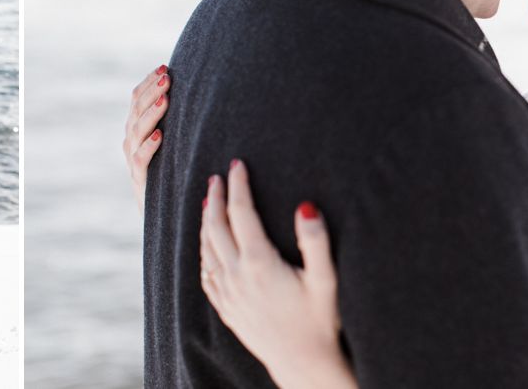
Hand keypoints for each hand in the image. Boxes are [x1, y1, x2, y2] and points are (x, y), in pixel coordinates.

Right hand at [122, 64, 169, 211]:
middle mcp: (131, 142)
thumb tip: (201, 91)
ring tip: (166, 99)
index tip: (164, 67)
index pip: (137, 99)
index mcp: (137, 129)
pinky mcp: (140, 181)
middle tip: (167, 77)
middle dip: (151, 91)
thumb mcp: (176, 144)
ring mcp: (133, 162)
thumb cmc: (176, 174)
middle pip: (135, 110)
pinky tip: (160, 135)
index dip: (148, 82)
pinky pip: (140, 160)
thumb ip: (179, 121)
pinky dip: (149, 146)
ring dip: (151, 114)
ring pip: (136, 131)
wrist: (167, 215)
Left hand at [200, 160, 354, 388]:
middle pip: (216, 227)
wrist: (302, 364)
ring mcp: (228, 294)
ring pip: (206, 249)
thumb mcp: (325, 279)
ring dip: (205, 222)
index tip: (237, 164)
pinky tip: (207, 245)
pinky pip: (205, 273)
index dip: (238, 185)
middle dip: (215, 198)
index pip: (241, 212)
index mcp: (259, 263)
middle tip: (215, 177)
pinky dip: (203, 251)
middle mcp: (236, 276)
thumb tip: (305, 206)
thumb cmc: (319, 321)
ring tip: (207, 202)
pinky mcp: (226, 309)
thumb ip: (315, 241)